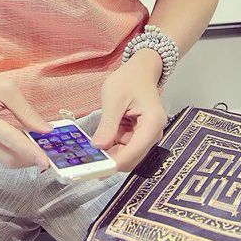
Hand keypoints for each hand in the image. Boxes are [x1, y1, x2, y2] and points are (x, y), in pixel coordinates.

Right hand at [0, 61, 53, 170]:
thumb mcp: (6, 88)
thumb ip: (26, 111)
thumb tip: (45, 130)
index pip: (11, 140)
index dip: (30, 151)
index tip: (46, 161)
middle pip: (8, 159)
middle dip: (30, 159)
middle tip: (49, 151)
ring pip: (5, 159)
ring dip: (24, 157)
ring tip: (40, 146)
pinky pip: (0, 154)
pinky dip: (15, 152)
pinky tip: (26, 143)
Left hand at [90, 55, 167, 171]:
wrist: (139, 71)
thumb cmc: (128, 80)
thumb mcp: (114, 99)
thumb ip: (107, 125)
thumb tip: (98, 147)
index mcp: (152, 123)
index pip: (134, 152)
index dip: (114, 163)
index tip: (95, 169)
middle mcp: (153, 133)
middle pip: (132, 157)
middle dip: (110, 160)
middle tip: (87, 162)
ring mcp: (147, 135)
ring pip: (127, 154)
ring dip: (110, 153)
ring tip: (90, 152)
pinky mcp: (140, 135)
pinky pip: (125, 146)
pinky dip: (112, 145)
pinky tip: (99, 142)